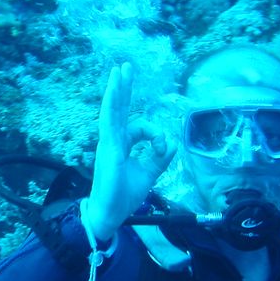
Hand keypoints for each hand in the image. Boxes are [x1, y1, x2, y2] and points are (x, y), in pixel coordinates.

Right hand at [84, 63, 176, 240]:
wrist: (110, 213)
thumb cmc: (123, 195)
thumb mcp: (149, 173)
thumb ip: (160, 157)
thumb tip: (171, 141)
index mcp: (121, 145)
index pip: (139, 127)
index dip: (155, 133)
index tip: (162, 148)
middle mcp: (112, 141)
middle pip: (119, 109)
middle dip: (123, 88)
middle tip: (125, 67)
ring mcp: (108, 143)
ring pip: (112, 111)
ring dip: (116, 90)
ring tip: (119, 71)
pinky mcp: (109, 149)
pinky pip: (109, 122)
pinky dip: (112, 105)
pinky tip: (114, 89)